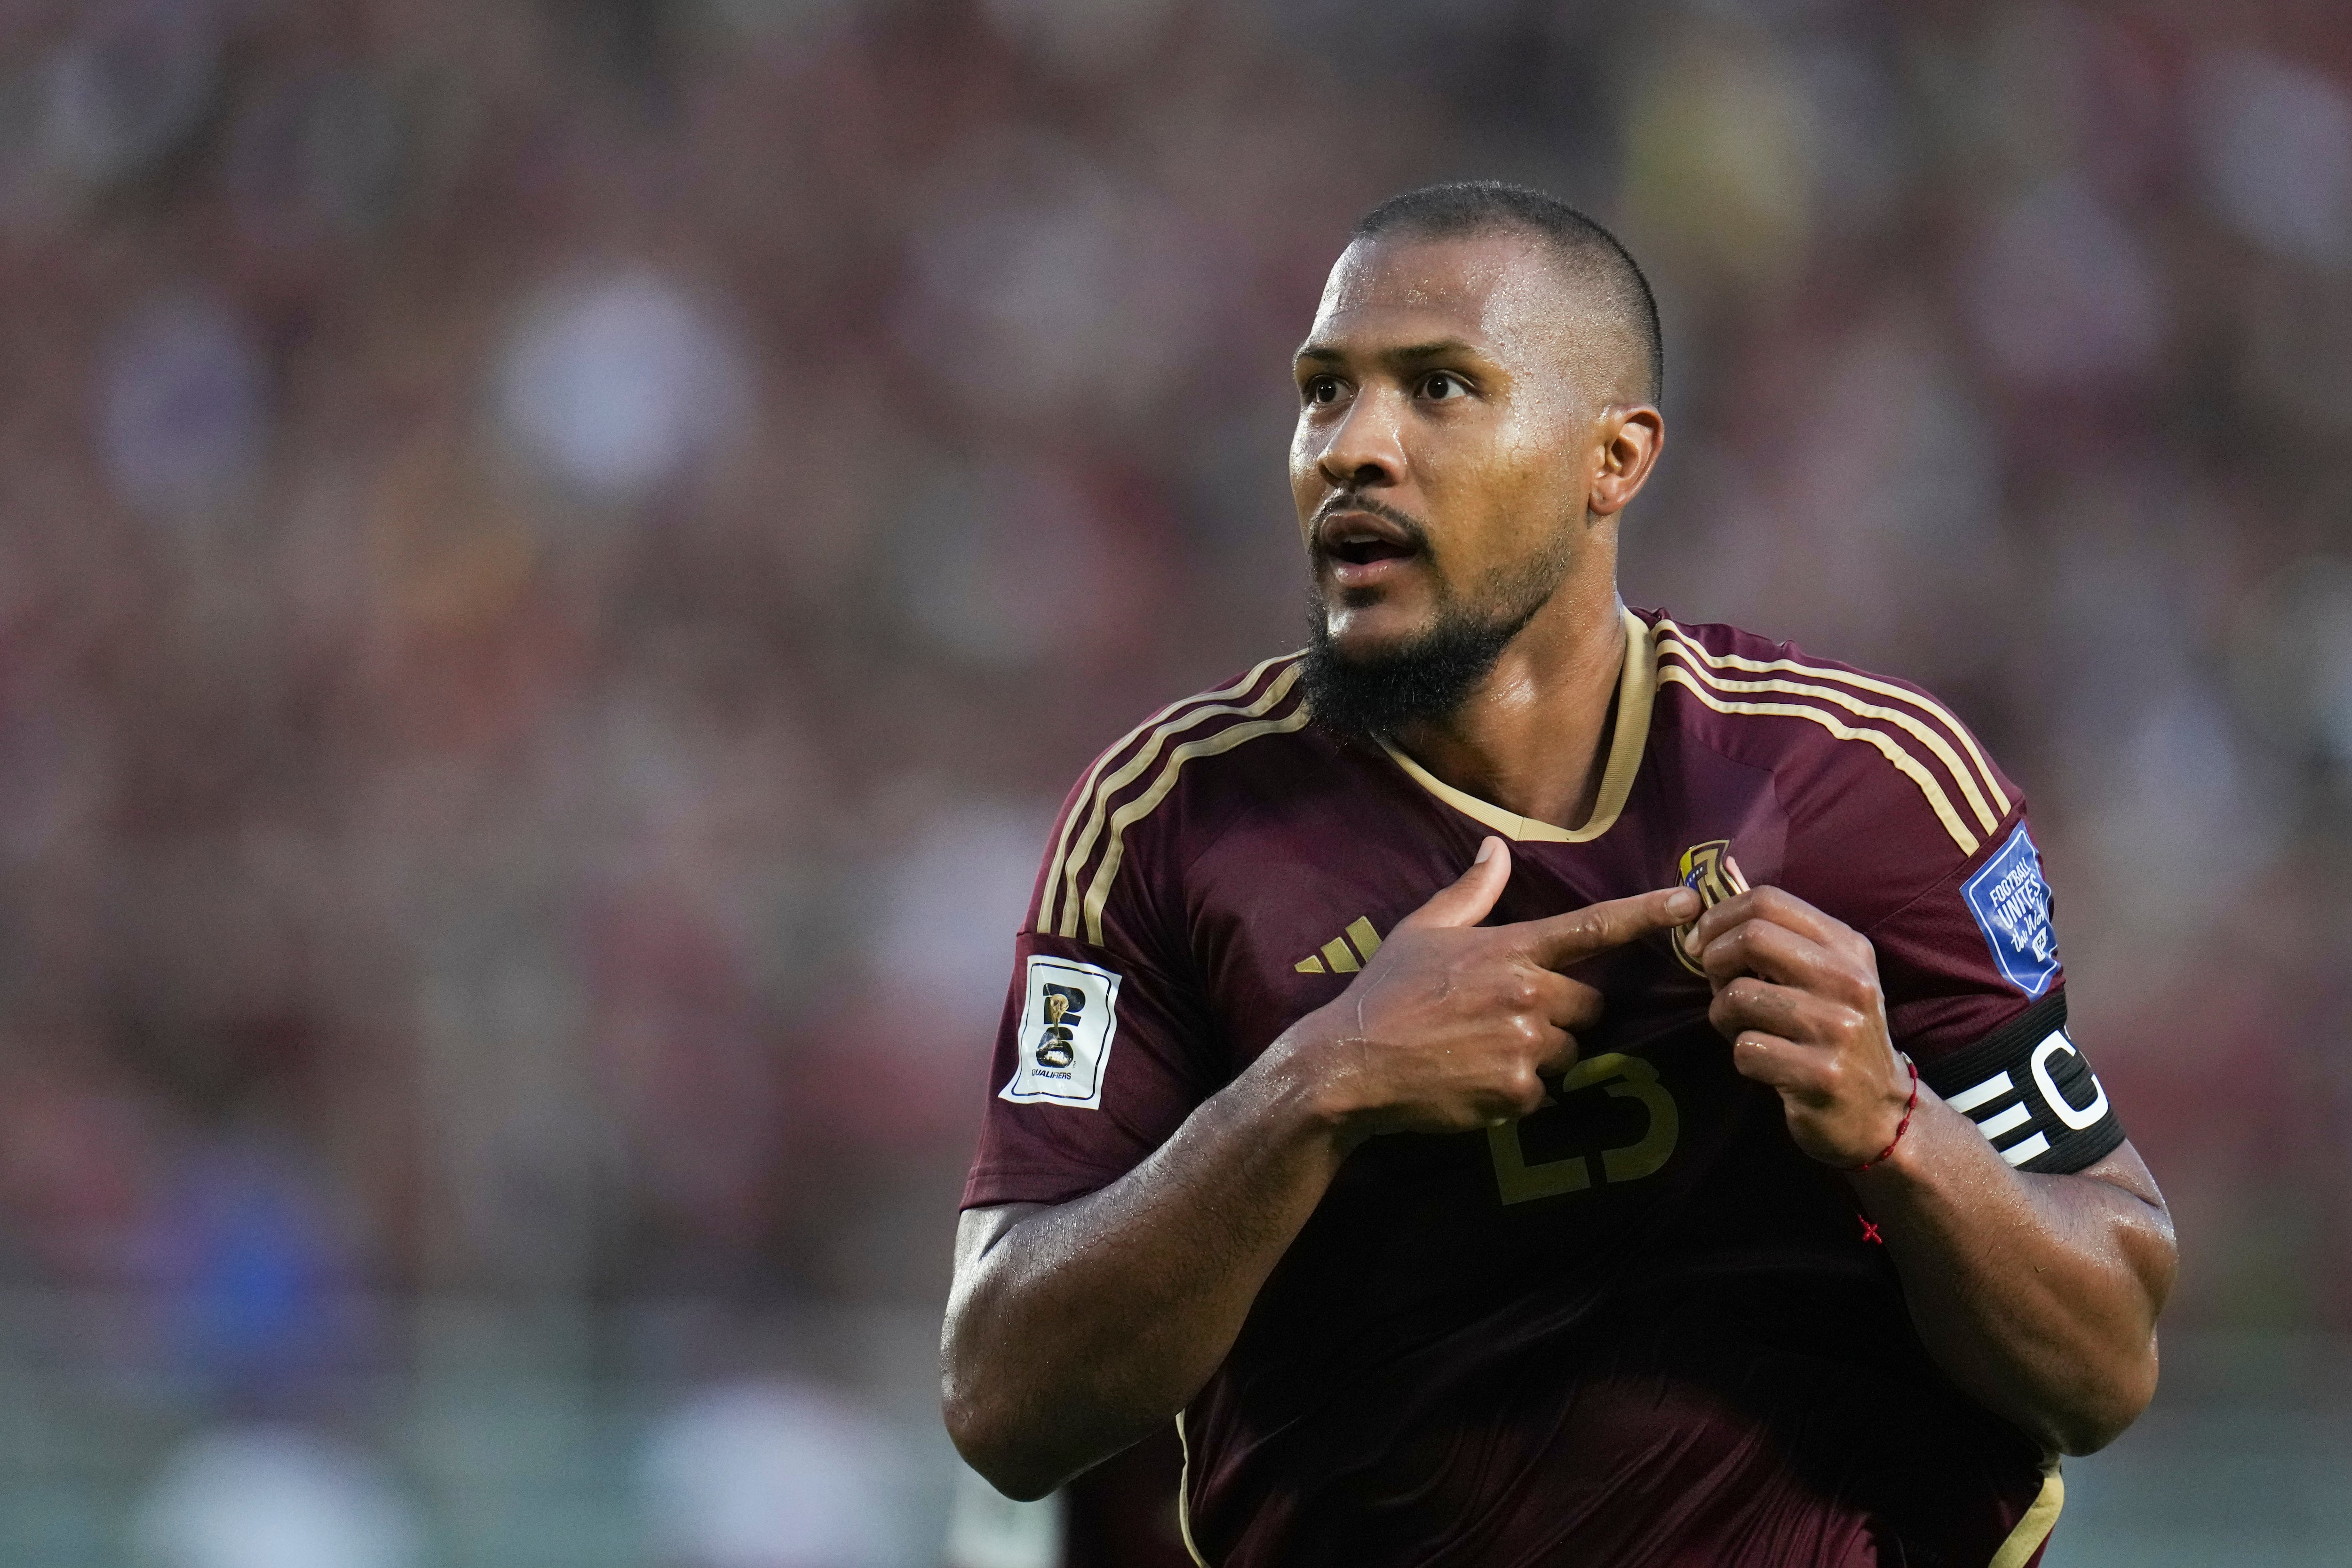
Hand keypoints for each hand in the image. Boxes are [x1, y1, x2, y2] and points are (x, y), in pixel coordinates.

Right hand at [1282, 837, 1698, 1142]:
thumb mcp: (1422, 930)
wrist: (1350, 1064)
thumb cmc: (1385, 992)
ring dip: (1540, 1054)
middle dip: (1560, 1014)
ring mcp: (1526, 1044)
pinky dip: (1517, 1092)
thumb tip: (1495, 848)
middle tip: (1505, 1019)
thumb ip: (1470, 892)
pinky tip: (1474, 1081)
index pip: (1594, 926)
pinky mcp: (1518, 1092)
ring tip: (1482, 1051)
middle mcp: (1529, 992)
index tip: (1692, 902)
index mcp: (1512, 948)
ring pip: (1568, 1051)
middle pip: (1588, 1006)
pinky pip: (1543, 1093)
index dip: (1648, 913)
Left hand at [1682, 886, 1911, 1167]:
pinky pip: (1745, 1049)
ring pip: (1739, 997)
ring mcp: (1838, 1029)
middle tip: (1716, 984)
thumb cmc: (1834, 1035)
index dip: (1720, 916)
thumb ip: (1781, 938)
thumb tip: (1713, 891)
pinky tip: (1766, 1064)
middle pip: (1752, 938)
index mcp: (1848, 948)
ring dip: (1723, 1016)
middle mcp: (1849, 981)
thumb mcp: (1826, 976)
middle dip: (1715, 960)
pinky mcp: (1820, 1075)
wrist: (1879, 1111)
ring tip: (1745, 1029)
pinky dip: (1742, 1056)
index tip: (1703, 943)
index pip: (1768, 901)